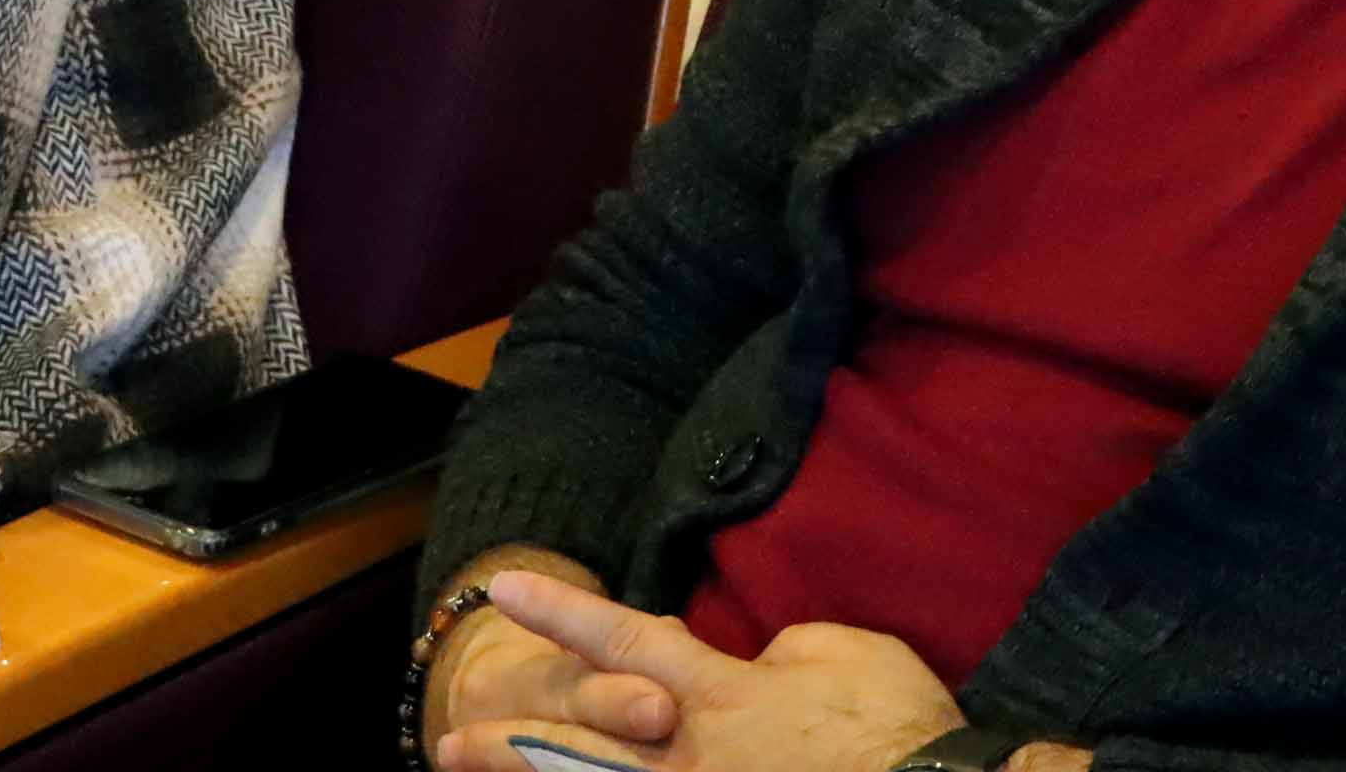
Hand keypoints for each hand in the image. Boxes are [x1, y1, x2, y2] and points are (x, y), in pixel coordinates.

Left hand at [437, 570, 958, 771]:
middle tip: (449, 735)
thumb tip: (758, 662)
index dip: (559, 614)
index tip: (502, 590)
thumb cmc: (896, 725)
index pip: (621, 639)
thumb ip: (781, 652)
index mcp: (714, 693)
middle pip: (578, 741)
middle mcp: (687, 755)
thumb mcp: (841, 652)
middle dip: (510, 736)